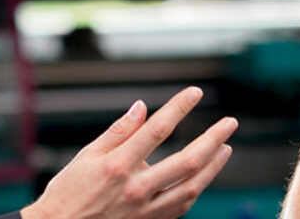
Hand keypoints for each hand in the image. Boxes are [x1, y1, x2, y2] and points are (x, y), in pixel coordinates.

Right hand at [21, 86, 236, 218]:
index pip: (158, 129)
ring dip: (214, 166)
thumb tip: (142, 106)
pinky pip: (181, 206)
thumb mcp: (86, 155)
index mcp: (118, 166)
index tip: (196, 93)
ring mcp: (145, 210)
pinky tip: (204, 176)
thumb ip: (118, 131)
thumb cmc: (69, 193)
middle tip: (229, 123)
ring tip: (226, 148)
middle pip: (187, 161)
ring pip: (191, 187)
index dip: (179, 108)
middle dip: (213, 139)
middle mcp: (136, 188)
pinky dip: (197, 189)